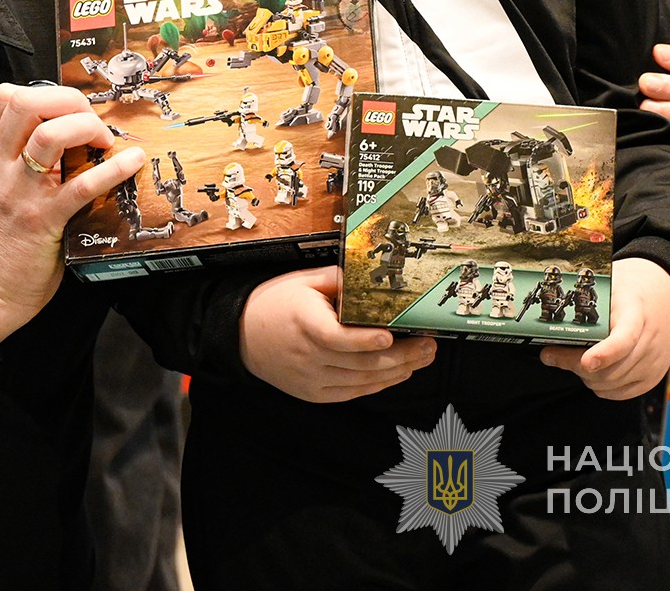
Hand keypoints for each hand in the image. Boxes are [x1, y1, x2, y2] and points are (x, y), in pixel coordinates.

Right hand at [0, 83, 144, 344]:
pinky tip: (133, 163)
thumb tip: (70, 129)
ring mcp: (21, 192)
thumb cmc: (2, 236)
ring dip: (85, 127)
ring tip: (103, 140)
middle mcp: (0, 167)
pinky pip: (82, 186)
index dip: (43, 91)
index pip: (5, 98)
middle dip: (67, 100)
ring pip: (50, 135)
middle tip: (90, 120)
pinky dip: (113, 169)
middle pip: (26, 104)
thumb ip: (20, 156)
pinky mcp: (45, 220)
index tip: (67, 107)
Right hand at [239, 266, 436, 402]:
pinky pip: (353, 392)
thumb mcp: (302, 281)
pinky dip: (378, 384)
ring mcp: (311, 378)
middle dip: (401, 356)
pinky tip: (398, 373)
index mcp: (304, 323)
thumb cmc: (274, 304)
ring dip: (397, 371)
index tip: (388, 336)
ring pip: (362, 380)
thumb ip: (338, 279)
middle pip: (360, 362)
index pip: (336, 337)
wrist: (241, 336)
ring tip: (422, 358)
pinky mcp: (314, 393)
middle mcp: (308, 355)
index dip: (364, 340)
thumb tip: (371, 277)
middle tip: (428, 346)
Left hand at [540, 257, 669, 399]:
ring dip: (584, 376)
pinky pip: (620, 393)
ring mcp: (653, 364)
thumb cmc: (631, 291)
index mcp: (637, 314)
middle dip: (574, 364)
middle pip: (611, 368)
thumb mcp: (611, 286)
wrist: (668, 297)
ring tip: (569, 359)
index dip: (605, 354)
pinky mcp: (652, 378)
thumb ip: (584, 304)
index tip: (585, 361)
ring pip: (611, 383)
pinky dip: (600, 386)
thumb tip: (550, 323)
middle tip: (550, 355)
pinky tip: (589, 371)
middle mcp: (649, 343)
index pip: (625, 339)